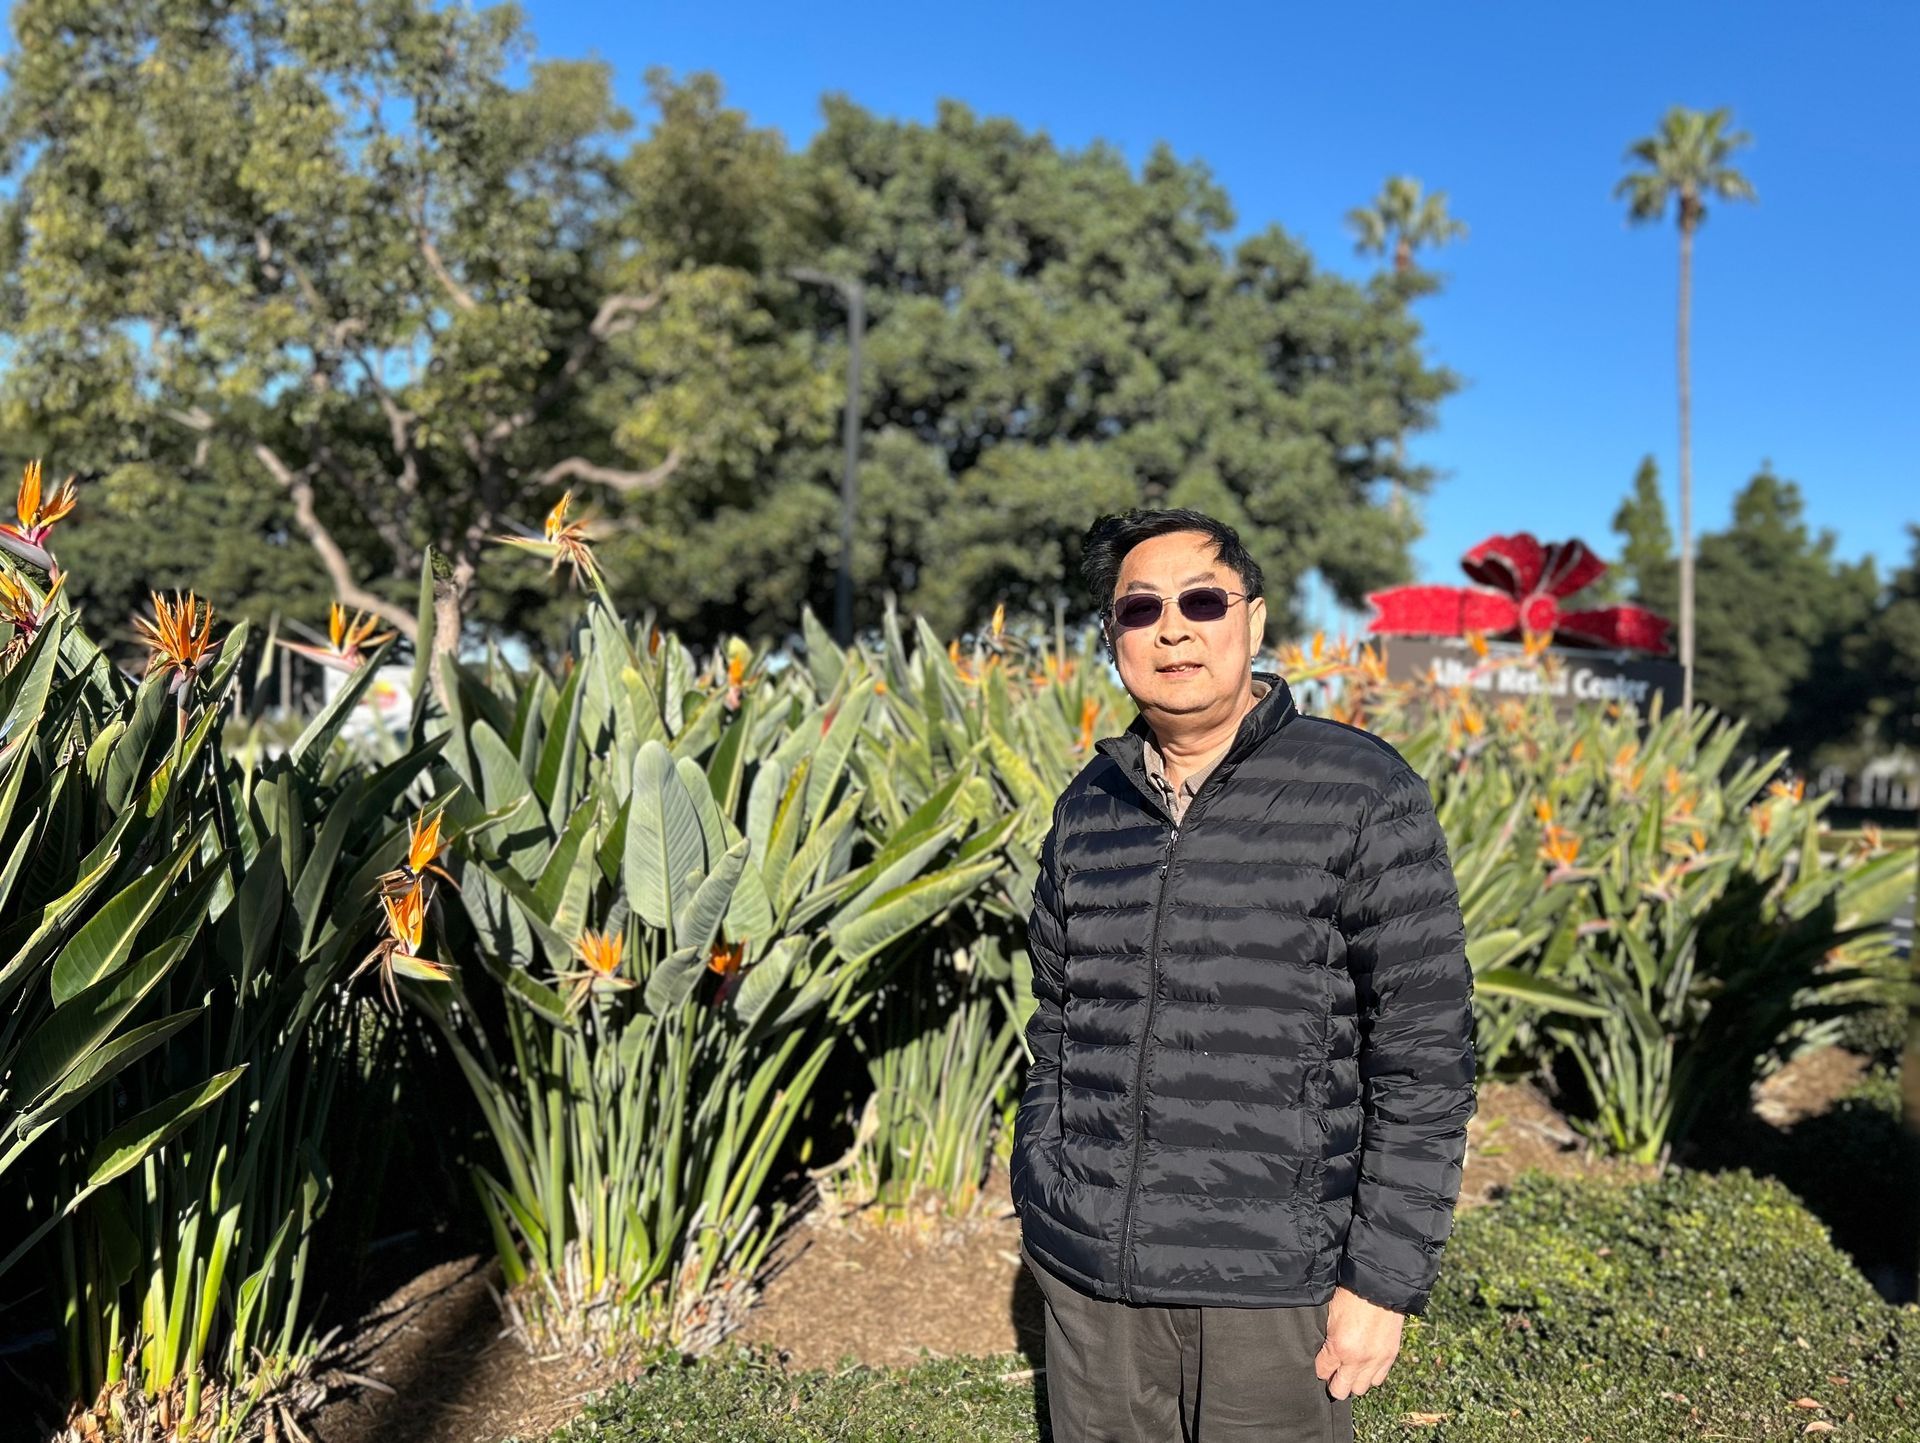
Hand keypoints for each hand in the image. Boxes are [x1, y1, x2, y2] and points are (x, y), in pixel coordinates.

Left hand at [1313, 1285, 1404, 1399]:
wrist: (1379, 1285)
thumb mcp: (1329, 1315)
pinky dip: (1370, 1375)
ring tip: (1349, 1368)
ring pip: (1360, 1389)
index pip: (1322, 1373)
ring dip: (1353, 1380)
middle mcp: (1358, 1360)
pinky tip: (1364, 1364)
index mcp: (1339, 1348)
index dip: (1319, 1369)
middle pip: (1340, 1390)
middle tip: (1332, 1371)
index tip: (1320, 1363)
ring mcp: (1376, 1361)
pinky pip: (1378, 1380)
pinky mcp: (1390, 1357)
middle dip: (1333, 1383)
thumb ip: (1325, 1338)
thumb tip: (1319, 1351)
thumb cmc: (1350, 1295)